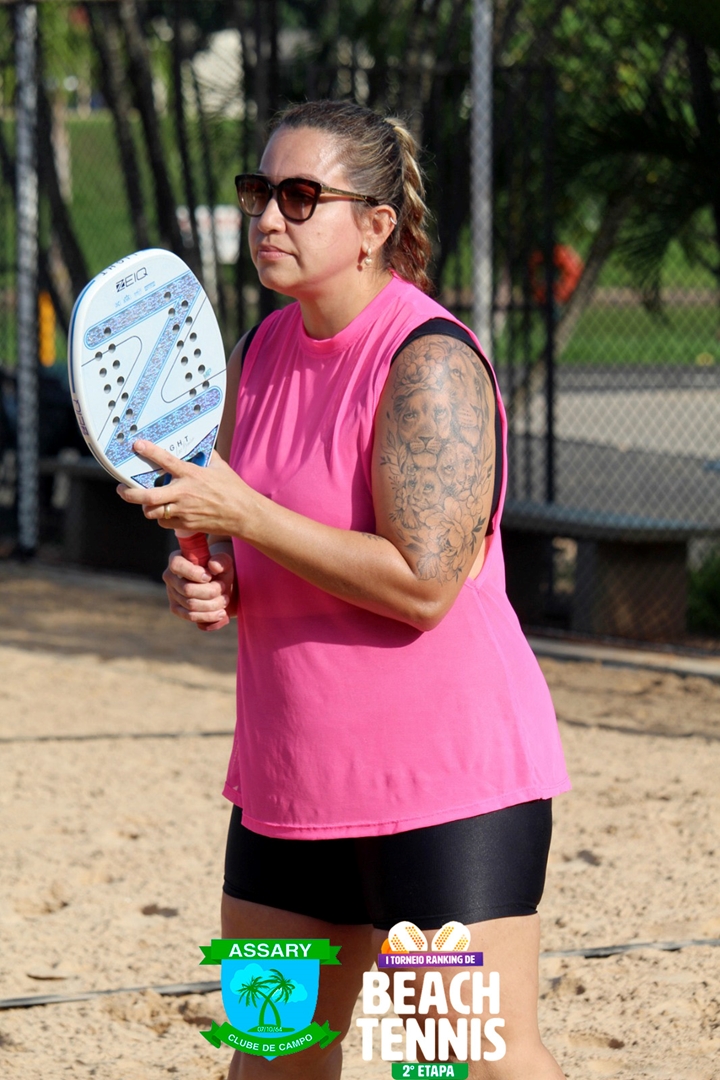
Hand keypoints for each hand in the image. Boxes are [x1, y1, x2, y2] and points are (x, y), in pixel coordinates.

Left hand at [116, 439, 246, 536]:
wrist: (243, 514)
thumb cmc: (233, 489)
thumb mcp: (219, 467)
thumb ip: (206, 456)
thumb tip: (199, 447)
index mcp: (191, 474)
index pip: (165, 460)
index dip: (149, 452)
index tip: (137, 446)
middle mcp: (183, 493)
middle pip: (147, 496)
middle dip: (129, 494)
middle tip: (122, 489)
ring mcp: (183, 511)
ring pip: (152, 512)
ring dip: (147, 507)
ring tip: (147, 502)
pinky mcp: (186, 525)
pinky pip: (165, 522)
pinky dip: (163, 518)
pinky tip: (167, 512)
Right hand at [163, 544, 236, 630]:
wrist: (221, 584)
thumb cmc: (220, 570)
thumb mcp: (225, 562)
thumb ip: (222, 561)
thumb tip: (213, 566)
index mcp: (177, 559)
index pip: (176, 565)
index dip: (193, 573)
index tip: (210, 576)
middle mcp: (171, 577)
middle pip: (187, 589)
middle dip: (210, 592)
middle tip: (223, 589)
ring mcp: (171, 593)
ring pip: (190, 605)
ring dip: (212, 605)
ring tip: (225, 600)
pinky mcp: (176, 608)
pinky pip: (190, 616)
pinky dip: (208, 616)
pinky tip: (221, 613)